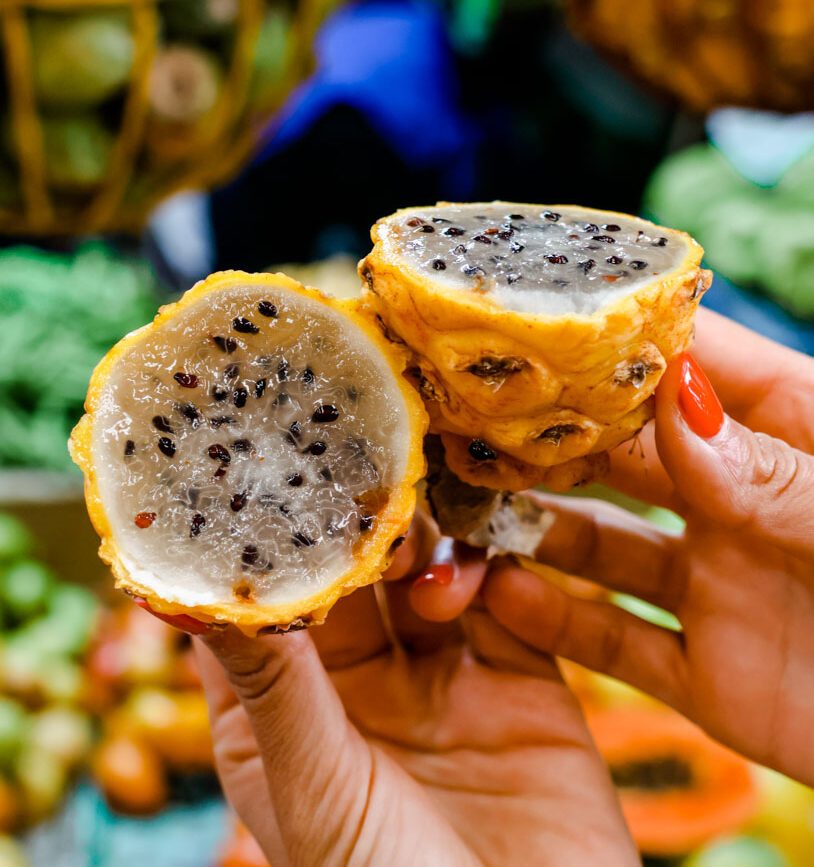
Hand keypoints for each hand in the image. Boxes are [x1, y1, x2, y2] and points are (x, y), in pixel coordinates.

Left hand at [194, 515, 638, 866]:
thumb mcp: (317, 793)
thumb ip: (273, 690)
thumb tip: (190, 595)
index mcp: (287, 713)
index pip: (260, 608)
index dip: (254, 547)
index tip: (254, 481)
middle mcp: (361, 683)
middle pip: (348, 574)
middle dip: (349, 527)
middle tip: (351, 482)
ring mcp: (444, 674)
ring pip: (425, 572)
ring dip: (420, 544)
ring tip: (413, 543)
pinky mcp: (521, 676)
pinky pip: (505, 598)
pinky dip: (491, 569)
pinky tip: (481, 575)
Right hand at [482, 308, 813, 784]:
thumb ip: (774, 468)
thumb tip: (669, 399)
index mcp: (791, 434)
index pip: (687, 361)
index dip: (611, 338)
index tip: (522, 326)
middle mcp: (738, 501)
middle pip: (620, 451)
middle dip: (543, 434)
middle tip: (462, 422)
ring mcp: (718, 585)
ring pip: (599, 544)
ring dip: (531, 526)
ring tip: (463, 510)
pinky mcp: (709, 672)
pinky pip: (616, 644)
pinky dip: (554, 623)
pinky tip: (500, 596)